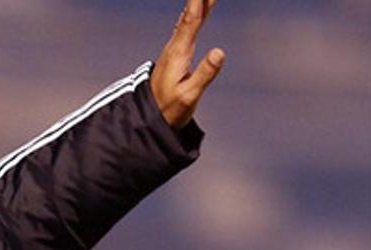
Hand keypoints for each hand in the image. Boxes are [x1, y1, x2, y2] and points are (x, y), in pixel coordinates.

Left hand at [151, 0, 225, 128]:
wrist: (151, 117)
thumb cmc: (170, 108)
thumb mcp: (189, 95)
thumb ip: (205, 74)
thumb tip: (219, 52)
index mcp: (178, 53)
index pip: (191, 21)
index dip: (199, 2)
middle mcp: (175, 47)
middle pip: (190, 15)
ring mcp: (174, 49)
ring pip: (189, 19)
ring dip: (200, 2)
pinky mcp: (176, 54)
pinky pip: (188, 27)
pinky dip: (196, 14)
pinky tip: (199, 9)